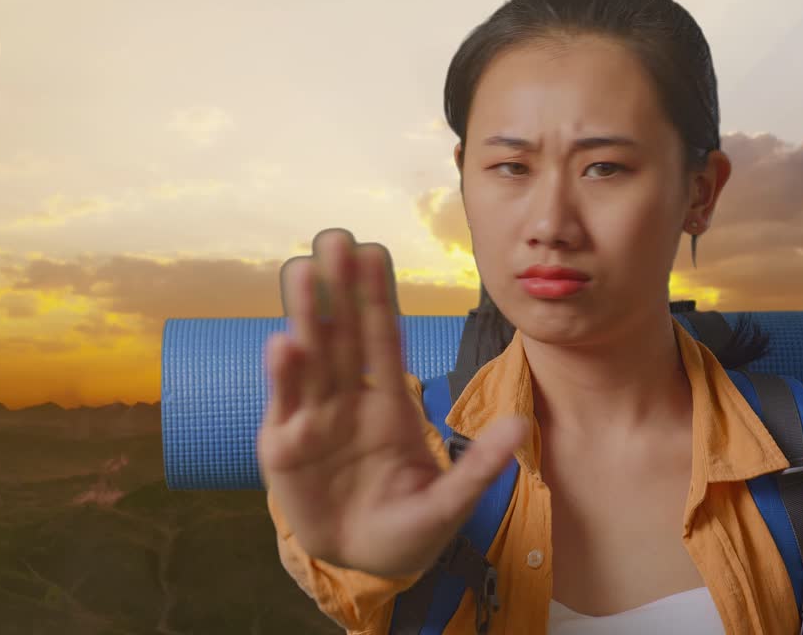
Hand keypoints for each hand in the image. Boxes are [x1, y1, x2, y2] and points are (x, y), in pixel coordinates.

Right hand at [256, 228, 528, 576]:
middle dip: (339, 289)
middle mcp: (348, 402)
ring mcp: (314, 421)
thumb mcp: (451, 502)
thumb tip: (520, 425)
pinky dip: (284, 377)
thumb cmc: (409, 527)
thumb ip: (480, 466)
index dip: (378, 297)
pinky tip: (282, 343)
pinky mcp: (285, 449)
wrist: (364, 564)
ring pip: (311, 359)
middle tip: (335, 238)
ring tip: (302, 270)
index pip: (383, 339)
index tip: (375, 251)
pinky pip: (286, 408)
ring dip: (306, 316)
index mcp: (389, 405)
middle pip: (343, 336)